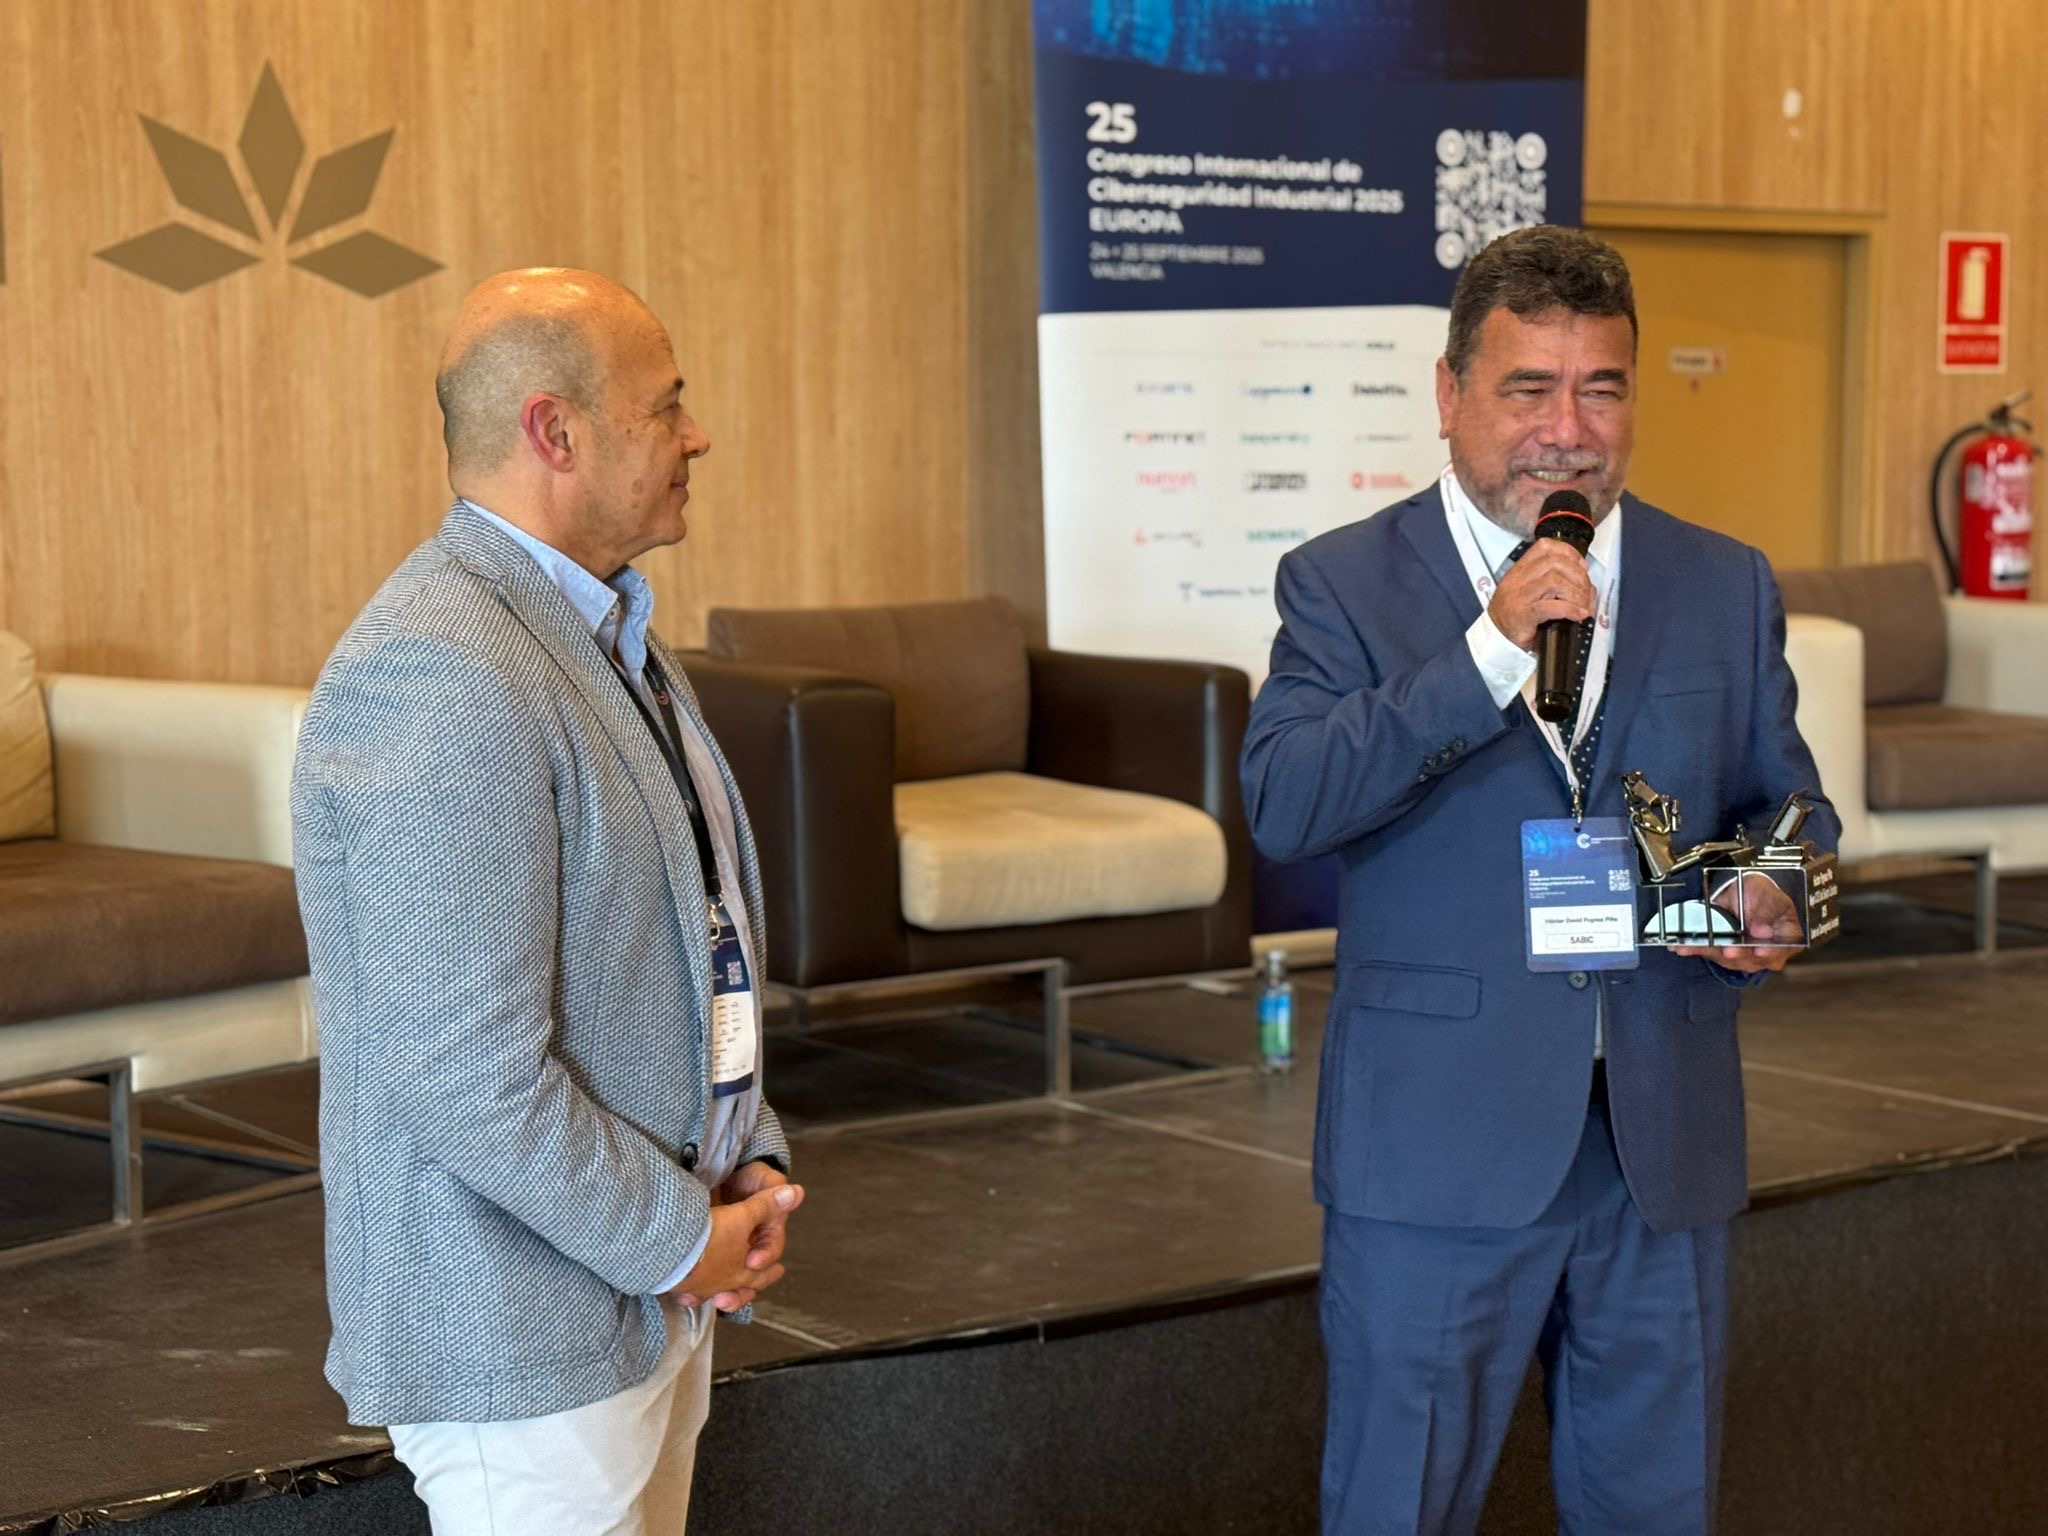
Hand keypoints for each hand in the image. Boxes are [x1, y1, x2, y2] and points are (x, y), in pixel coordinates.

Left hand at [668, 1177, 803, 1311]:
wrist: (726, 1176)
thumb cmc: (749, 1180)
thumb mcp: (761, 1181)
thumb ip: (773, 1193)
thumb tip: (797, 1191)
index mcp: (767, 1234)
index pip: (771, 1251)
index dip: (764, 1256)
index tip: (753, 1261)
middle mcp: (751, 1250)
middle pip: (751, 1279)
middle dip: (741, 1290)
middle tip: (726, 1298)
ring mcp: (730, 1259)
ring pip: (731, 1287)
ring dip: (724, 1296)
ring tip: (713, 1302)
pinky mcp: (709, 1261)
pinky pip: (706, 1284)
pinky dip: (697, 1293)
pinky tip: (687, 1298)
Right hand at [1487, 539, 1595, 651]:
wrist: (1495, 639)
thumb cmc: (1516, 617)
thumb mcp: (1532, 593)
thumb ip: (1555, 584)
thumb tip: (1587, 585)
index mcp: (1520, 571)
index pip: (1545, 547)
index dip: (1569, 553)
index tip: (1582, 566)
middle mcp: (1518, 580)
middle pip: (1555, 562)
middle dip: (1578, 575)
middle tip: (1586, 591)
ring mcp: (1519, 597)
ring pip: (1554, 581)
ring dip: (1576, 593)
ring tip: (1583, 605)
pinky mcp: (1523, 615)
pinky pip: (1550, 607)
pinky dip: (1570, 609)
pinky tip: (1579, 614)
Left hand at [1671, 872, 1802, 974]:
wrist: (1741, 891)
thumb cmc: (1760, 893)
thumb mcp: (1765, 893)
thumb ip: (1765, 911)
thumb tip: (1762, 932)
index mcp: (1786, 936)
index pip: (1782, 948)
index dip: (1771, 951)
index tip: (1760, 951)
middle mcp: (1767, 950)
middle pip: (1753, 958)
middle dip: (1737, 954)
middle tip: (1728, 951)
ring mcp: (1746, 955)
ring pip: (1728, 958)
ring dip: (1710, 951)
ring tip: (1694, 946)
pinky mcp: (1725, 953)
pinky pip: (1711, 953)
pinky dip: (1696, 949)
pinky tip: (1683, 947)